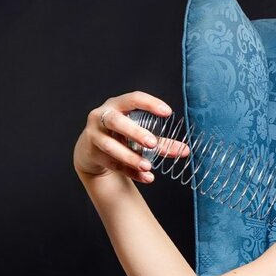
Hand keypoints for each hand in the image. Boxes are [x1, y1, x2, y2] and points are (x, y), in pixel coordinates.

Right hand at [73, 91, 188, 183]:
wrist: (90, 150)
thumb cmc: (120, 135)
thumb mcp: (138, 133)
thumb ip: (161, 141)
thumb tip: (185, 150)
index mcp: (116, 105)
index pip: (132, 99)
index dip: (150, 104)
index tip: (167, 112)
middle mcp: (101, 117)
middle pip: (116, 121)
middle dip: (135, 132)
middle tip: (152, 143)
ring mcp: (94, 135)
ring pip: (111, 146)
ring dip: (131, 157)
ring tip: (148, 166)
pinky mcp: (92, 153)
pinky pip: (112, 164)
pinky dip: (130, 172)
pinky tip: (146, 177)